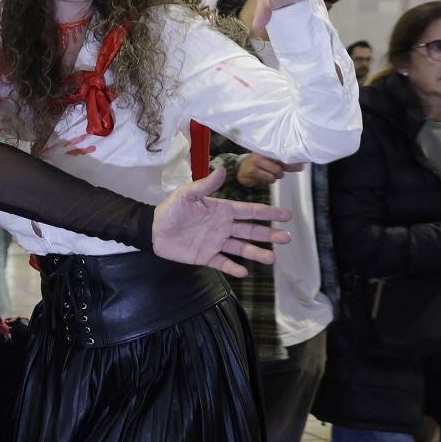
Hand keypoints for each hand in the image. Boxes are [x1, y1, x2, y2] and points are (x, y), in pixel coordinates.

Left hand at [151, 168, 291, 277]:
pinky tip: (244, 272)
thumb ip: (205, 185)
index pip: (249, 211)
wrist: (152, 231)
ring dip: (256, 253)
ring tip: (272, 258)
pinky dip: (233, 267)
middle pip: (251, 230)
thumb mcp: (186, 195)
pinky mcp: (206, 256)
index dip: (268, 213)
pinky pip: (223, 263)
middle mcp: (223, 226)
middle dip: (270, 234)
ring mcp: (216, 242)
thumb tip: (222, 169)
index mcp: (222, 210)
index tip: (286, 215)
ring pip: (241, 248)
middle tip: (287, 238)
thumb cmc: (169, 210)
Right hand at [234, 155, 303, 187]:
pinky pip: (270, 178)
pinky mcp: (253, 171)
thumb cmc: (259, 164)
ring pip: (277, 171)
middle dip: (284, 169)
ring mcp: (256, 161)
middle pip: (283, 162)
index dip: (294, 158)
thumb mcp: (272, 160)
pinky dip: (270, 180)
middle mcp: (262, 152)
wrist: (241, 170)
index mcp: (268, 147)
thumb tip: (302, 166)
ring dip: (276, 176)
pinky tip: (265, 177)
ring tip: (269, 173)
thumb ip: (286, 162)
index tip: (302, 164)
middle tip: (279, 171)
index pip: (284, 151)